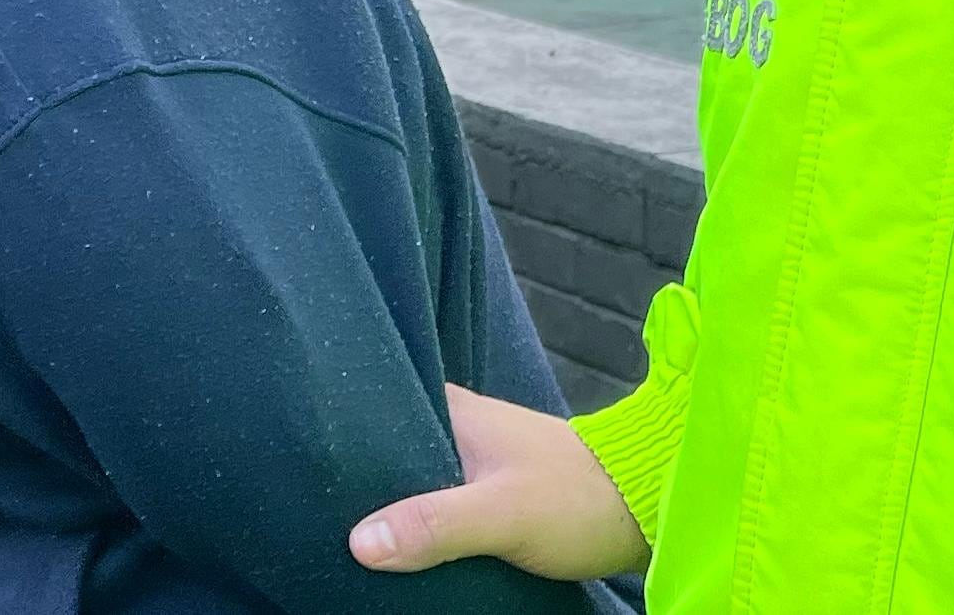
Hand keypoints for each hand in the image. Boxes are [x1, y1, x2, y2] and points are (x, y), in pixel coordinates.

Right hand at [350, 384, 646, 580]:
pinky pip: (437, 502)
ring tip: (349, 532)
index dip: (339, 438)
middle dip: (361, 482)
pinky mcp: (490, 490)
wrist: (645, 509)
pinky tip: (401, 545)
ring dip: (393, 507)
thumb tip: (360, 542)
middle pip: (388, 451)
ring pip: (413, 480)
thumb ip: (433, 524)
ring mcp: (474, 458)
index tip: (309, 467)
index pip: (373, 408)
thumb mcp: (500, 514)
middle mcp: (457, 425)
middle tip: (322, 512)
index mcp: (451, 408)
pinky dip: (421, 521)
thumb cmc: (576, 497)